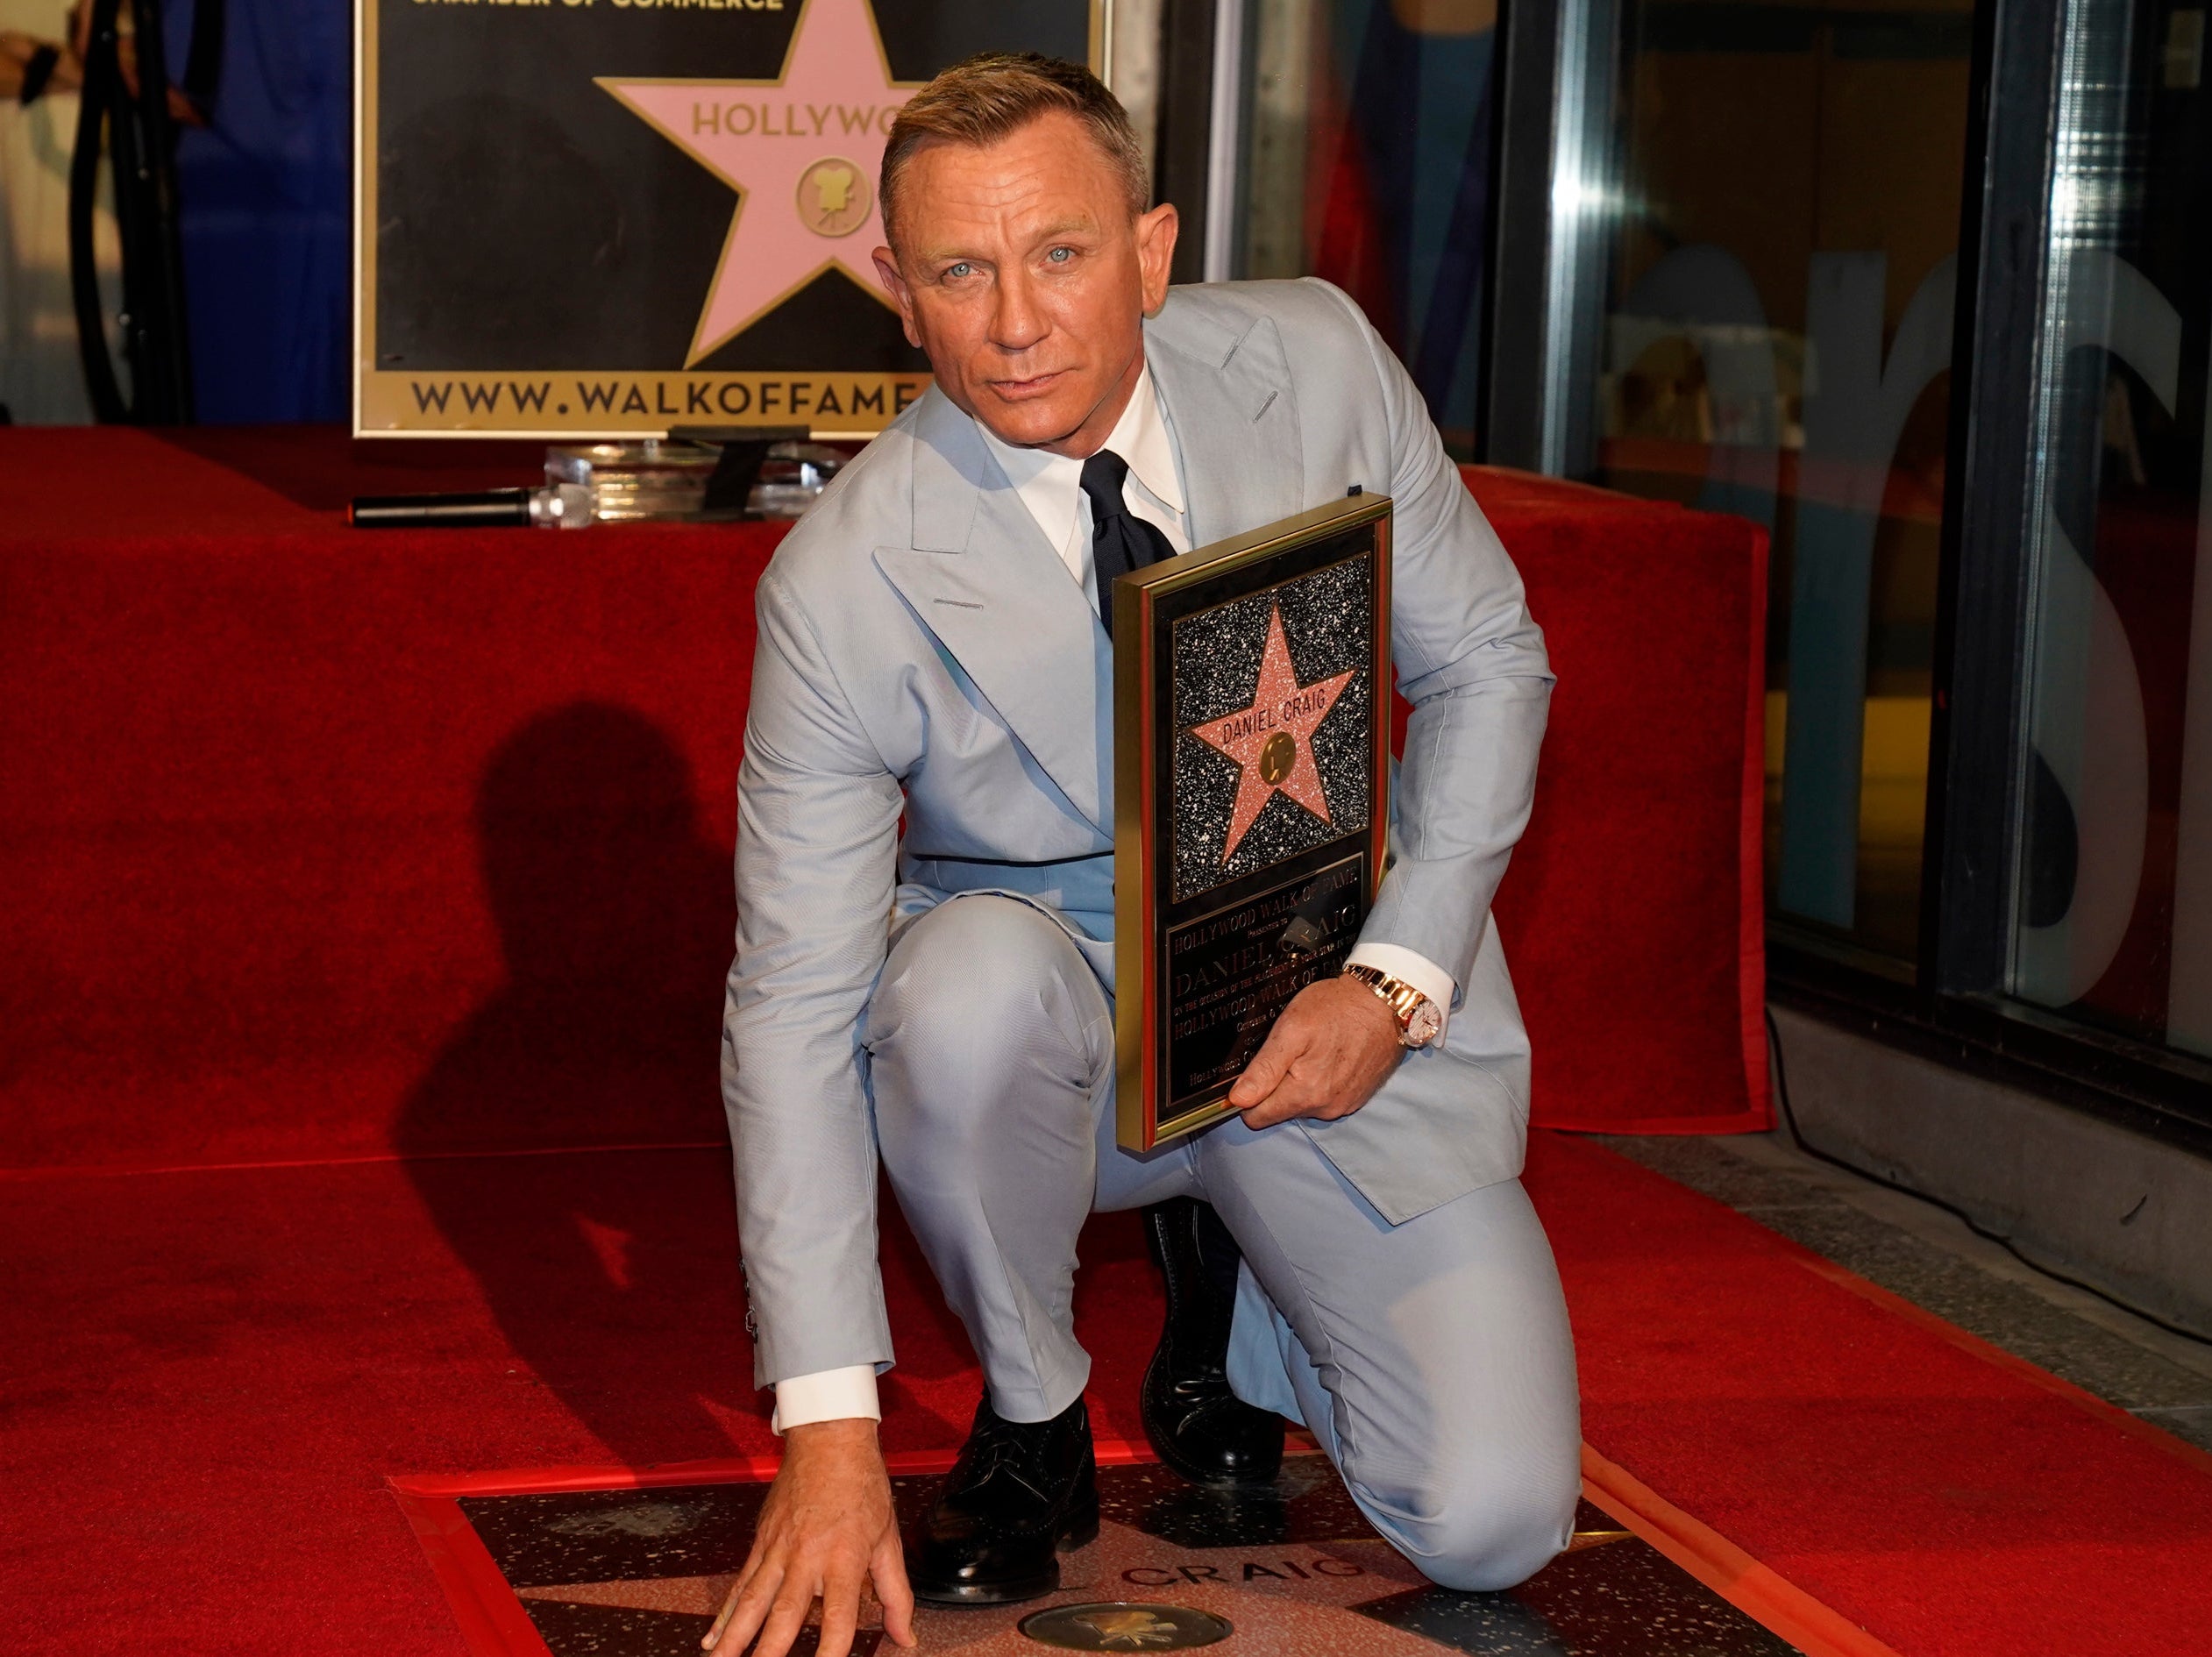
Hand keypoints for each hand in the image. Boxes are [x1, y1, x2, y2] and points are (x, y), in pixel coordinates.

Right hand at [704, 1418, 916, 1656]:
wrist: (830, 1438)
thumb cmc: (862, 1486)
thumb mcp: (889, 1539)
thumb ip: (896, 1594)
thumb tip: (906, 1638)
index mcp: (845, 1558)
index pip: (839, 1618)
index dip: (831, 1653)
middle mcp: (808, 1557)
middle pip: (784, 1615)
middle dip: (769, 1653)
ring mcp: (779, 1549)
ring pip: (753, 1603)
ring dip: (735, 1639)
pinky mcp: (761, 1541)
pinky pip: (741, 1583)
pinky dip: (726, 1613)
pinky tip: (712, 1638)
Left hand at [1229, 975, 1403, 1128]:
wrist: (1386, 1002)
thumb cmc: (1338, 1008)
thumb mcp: (1291, 1029)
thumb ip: (1264, 1069)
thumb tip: (1238, 1099)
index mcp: (1305, 1094)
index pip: (1256, 1117)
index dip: (1248, 1095)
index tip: (1254, 1071)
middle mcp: (1325, 1108)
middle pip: (1279, 1110)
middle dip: (1276, 1085)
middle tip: (1289, 1051)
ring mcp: (1344, 1104)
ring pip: (1302, 1104)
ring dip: (1300, 1082)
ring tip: (1312, 1050)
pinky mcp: (1356, 1098)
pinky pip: (1324, 1098)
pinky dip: (1321, 1080)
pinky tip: (1329, 1056)